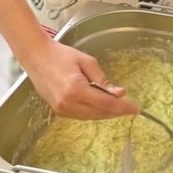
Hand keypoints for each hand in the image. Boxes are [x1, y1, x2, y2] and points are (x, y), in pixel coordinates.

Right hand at [22, 34, 139, 120]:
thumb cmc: (61, 55)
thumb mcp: (87, 62)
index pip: (106, 103)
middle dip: (116, 111)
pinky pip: (81, 116)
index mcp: (76, 89)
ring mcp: (61, 109)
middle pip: (99, 113)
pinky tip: (102, 106)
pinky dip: (94, 112)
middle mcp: (68, 103)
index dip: (122, 107)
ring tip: (118, 107)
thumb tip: (119, 94)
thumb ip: (103, 80)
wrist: (37, 57)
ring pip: (91, 117)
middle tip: (129, 108)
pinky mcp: (58, 111)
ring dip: (106, 113)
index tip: (136, 109)